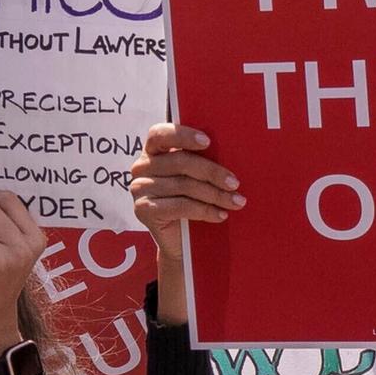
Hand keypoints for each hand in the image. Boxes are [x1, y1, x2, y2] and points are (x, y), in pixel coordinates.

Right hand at [129, 122, 237, 236]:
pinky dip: (204, 210)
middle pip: (179, 161)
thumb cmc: (193, 199)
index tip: (208, 142)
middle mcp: (141, 167)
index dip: (183, 136)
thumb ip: (202, 159)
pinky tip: (221, 215)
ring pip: (183, 185)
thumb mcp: (196, 176)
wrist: (180, 240)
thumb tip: (230, 150)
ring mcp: (139, 188)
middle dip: (212, 172)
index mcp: (152, 149)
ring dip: (214, 194)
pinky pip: (180, 206)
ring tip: (236, 201)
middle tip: (235, 183)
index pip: (160, 134)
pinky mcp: (142, 210)